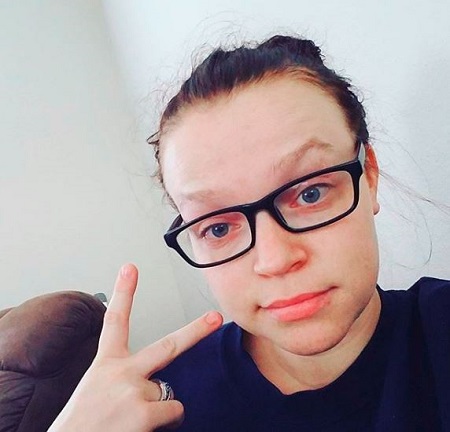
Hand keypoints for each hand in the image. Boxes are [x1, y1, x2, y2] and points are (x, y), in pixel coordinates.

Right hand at [48, 264, 222, 431]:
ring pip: (169, 390)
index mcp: (105, 363)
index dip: (124, 291)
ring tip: (134, 418)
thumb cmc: (81, 423)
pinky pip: (174, 410)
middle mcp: (122, 371)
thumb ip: (121, 375)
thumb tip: (154, 380)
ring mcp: (134, 390)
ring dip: (161, 405)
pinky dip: (167, 420)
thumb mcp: (94, 388)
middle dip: (196, 330)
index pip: (115, 319)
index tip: (130, 268)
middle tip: (215, 317)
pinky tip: (143, 427)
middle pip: (168, 345)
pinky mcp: (144, 412)